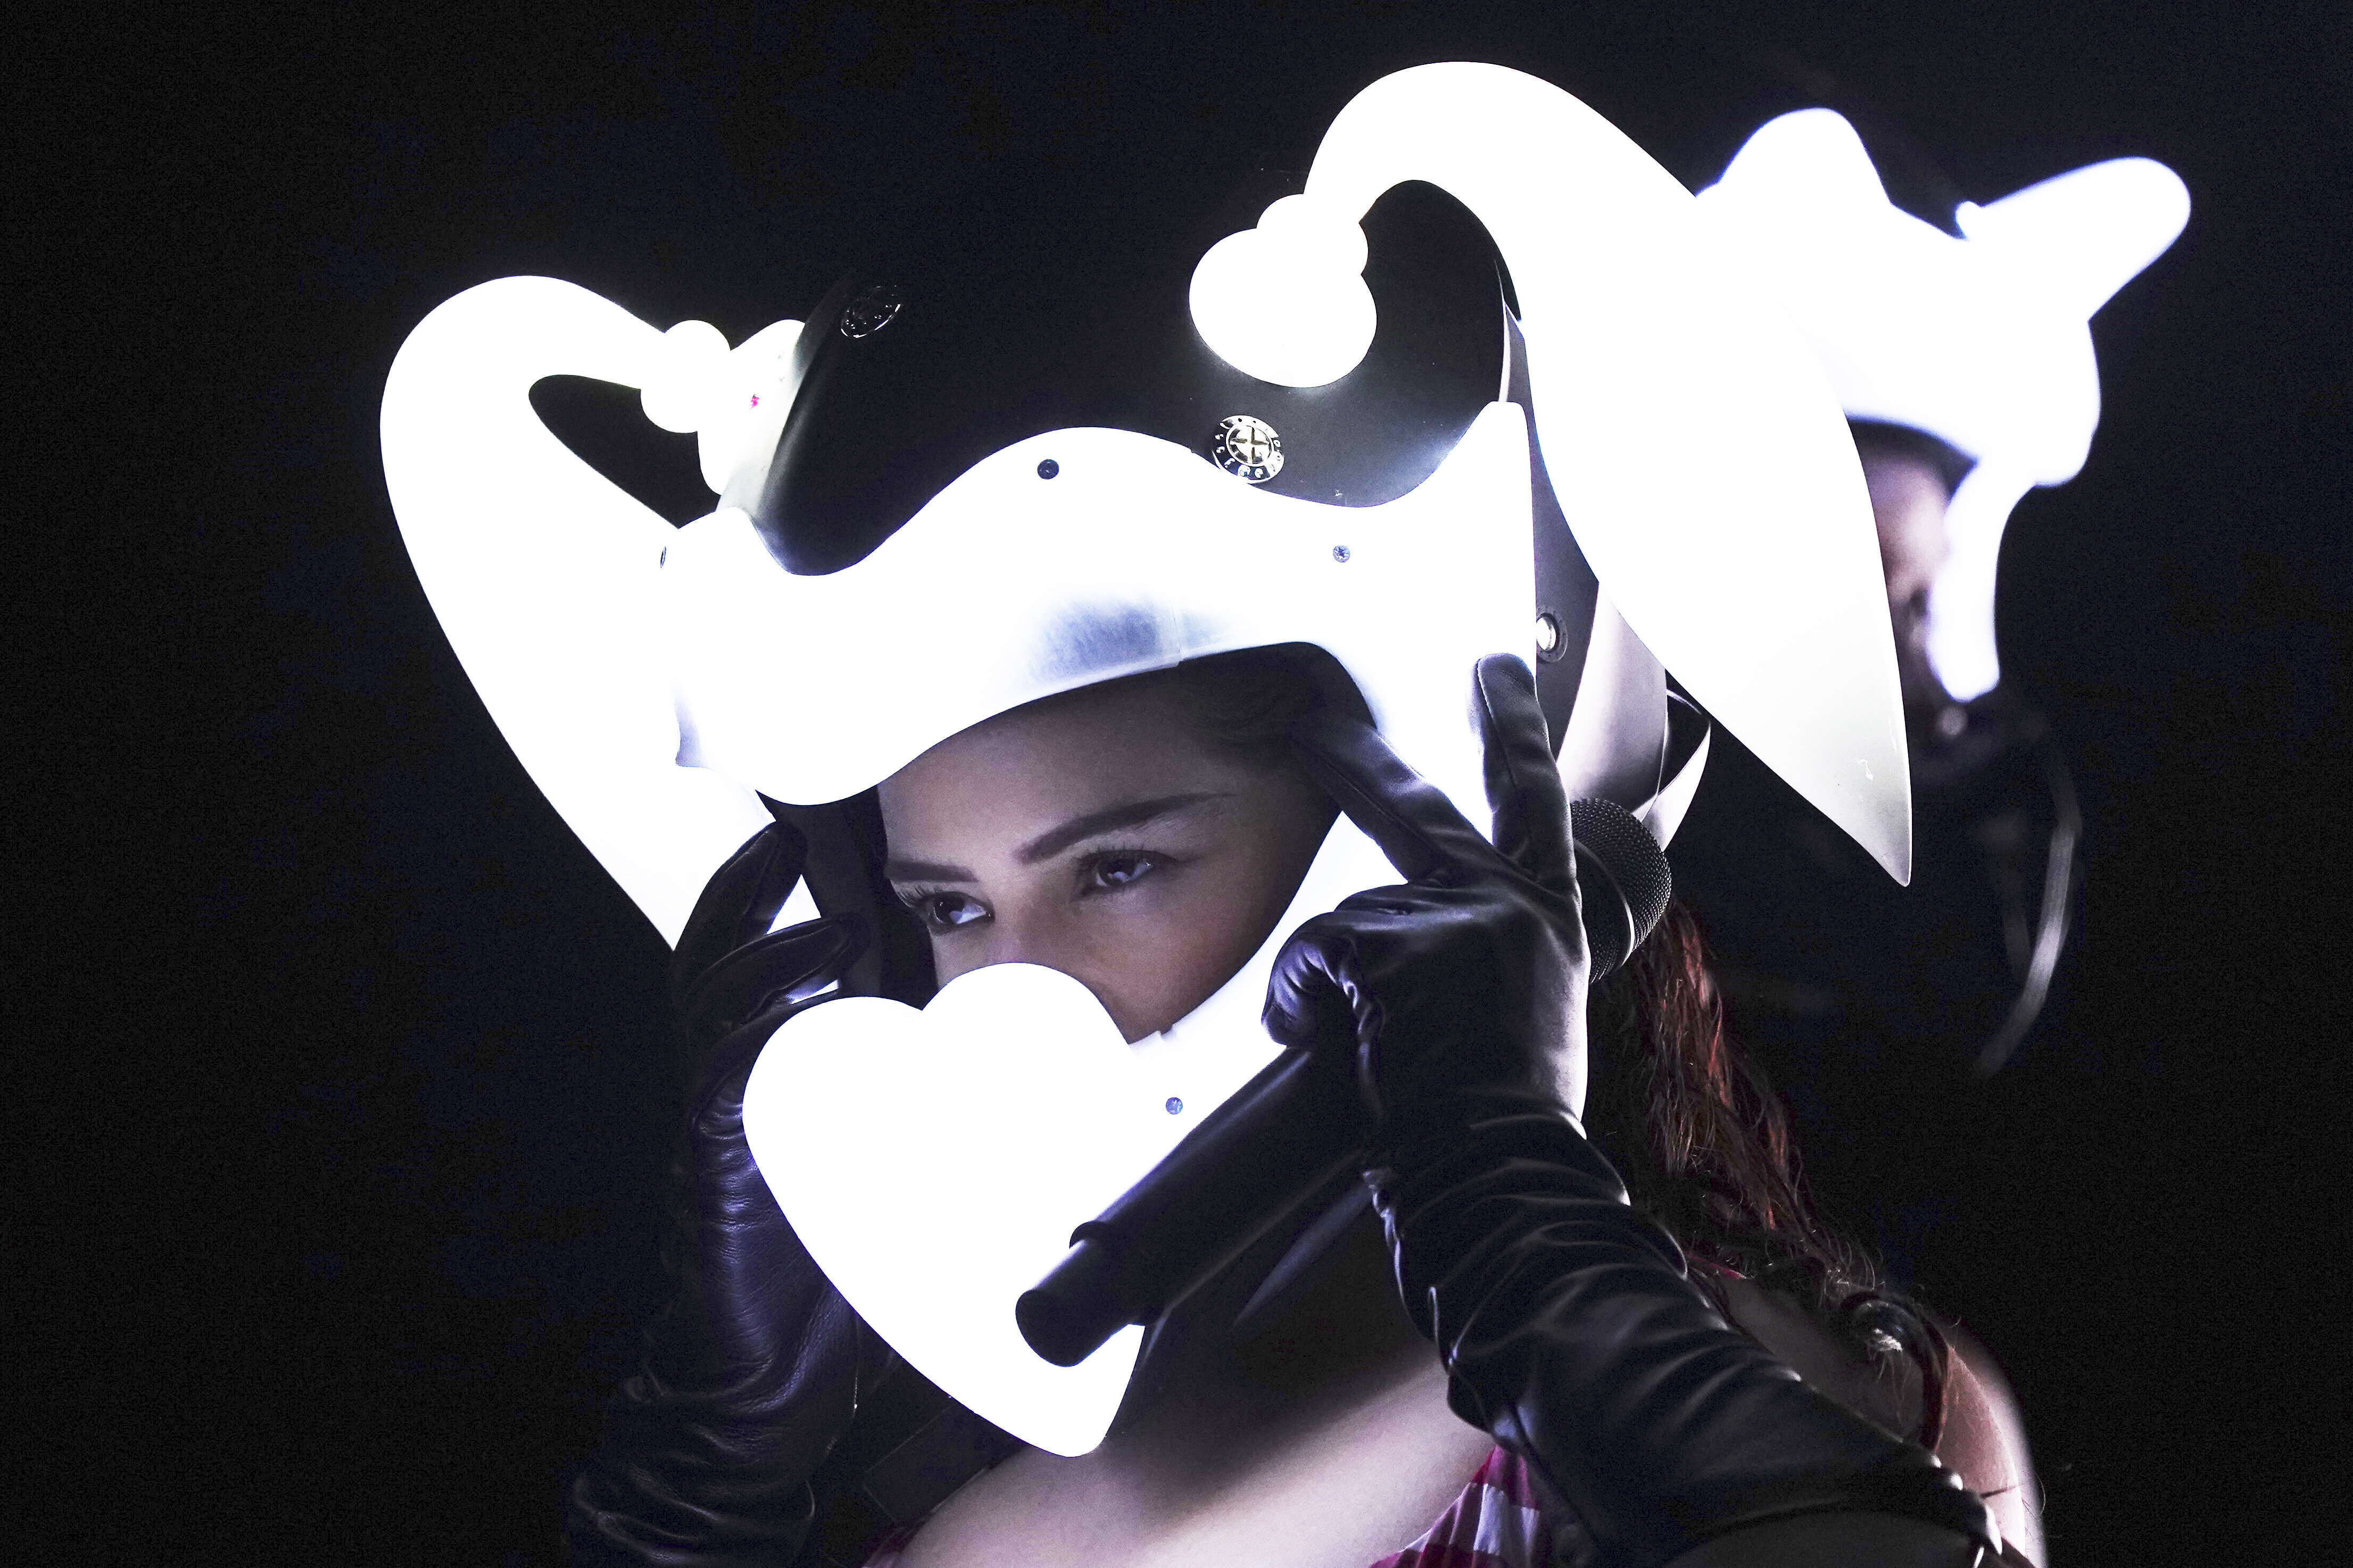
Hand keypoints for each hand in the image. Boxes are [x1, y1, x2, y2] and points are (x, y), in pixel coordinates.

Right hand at [567, 822, 880, 1565]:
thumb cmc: (825, 1279)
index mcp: (771, 1070)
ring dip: (773, 947)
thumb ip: (925, 1119)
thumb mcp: (883, 1171)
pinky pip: (725, 1069)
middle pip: (726, 956)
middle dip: (753, 887)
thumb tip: (1028, 1084)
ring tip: (835, 914)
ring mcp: (720, 1111)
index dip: (773, 889)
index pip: (760, 957)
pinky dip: (755, 1024)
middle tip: (797, 834)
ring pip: (720, 1000)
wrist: (760, 1379)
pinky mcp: (716, 1153)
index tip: (814, 834)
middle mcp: (735, 1076)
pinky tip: (795, 994)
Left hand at [1267, 656, 1997, 1567]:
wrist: (1509, 1183)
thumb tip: (1428, 979)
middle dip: (1356, 767)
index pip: (1534, 804)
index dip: (1512, 728)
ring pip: (1339, 927)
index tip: (1498, 669)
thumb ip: (1492, 971)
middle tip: (1310, 728)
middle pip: (1415, 815)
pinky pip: (1312, 964)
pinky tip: (1334, 1052)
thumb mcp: (1530, 1025)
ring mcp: (1453, 921)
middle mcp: (1509, 904)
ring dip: (1325, 989)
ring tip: (1362, 1058)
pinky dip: (1303, 1010)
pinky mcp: (1398, 950)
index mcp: (1551, 921)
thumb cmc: (1518, 1130)